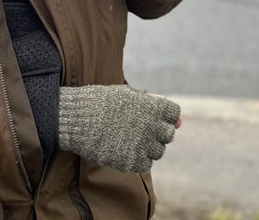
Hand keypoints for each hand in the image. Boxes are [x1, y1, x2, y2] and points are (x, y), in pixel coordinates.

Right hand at [58, 85, 181, 173]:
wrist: (78, 119)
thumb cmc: (102, 103)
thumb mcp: (129, 94)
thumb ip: (155, 105)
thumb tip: (180, 122)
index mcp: (154, 106)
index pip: (174, 114)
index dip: (164, 117)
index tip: (150, 118)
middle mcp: (152, 125)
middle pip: (168, 134)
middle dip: (156, 133)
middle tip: (137, 131)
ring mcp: (143, 144)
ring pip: (158, 151)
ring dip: (147, 147)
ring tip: (128, 140)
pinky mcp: (132, 161)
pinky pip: (145, 164)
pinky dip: (137, 160)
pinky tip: (123, 151)